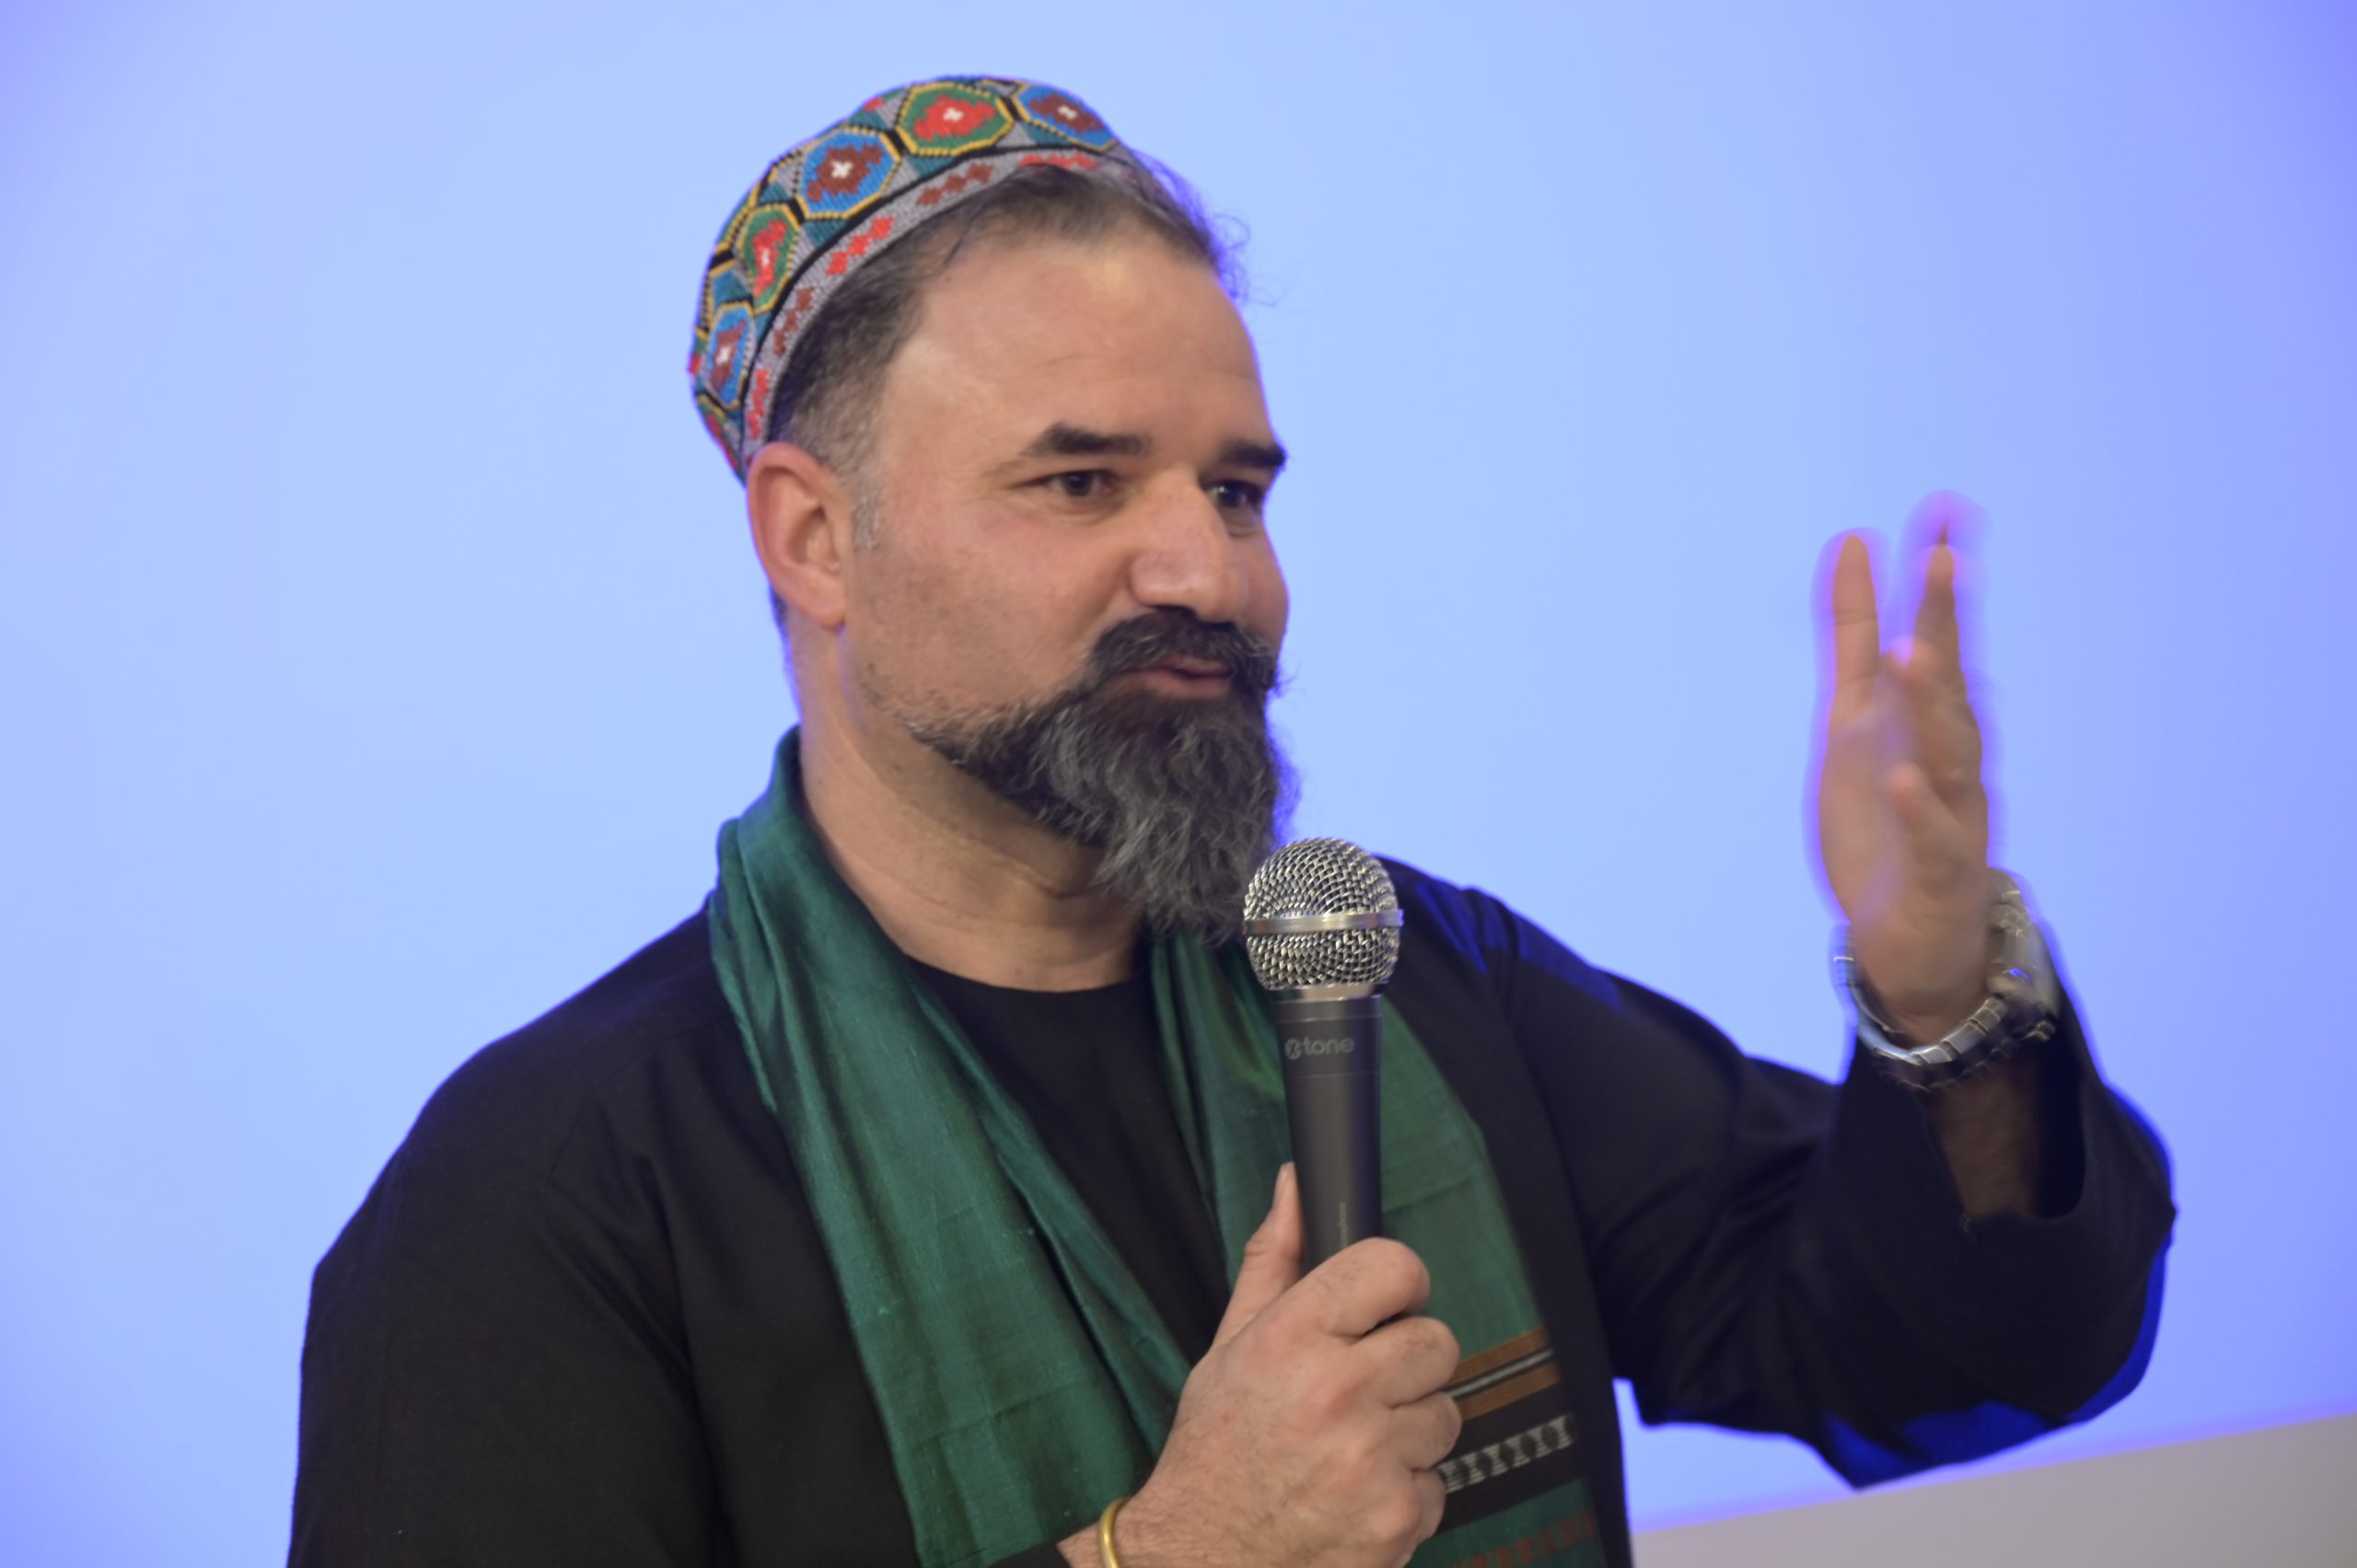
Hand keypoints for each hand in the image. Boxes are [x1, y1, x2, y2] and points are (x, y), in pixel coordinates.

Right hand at [1094, 1165, 1462, 1567]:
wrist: (1202, 1557)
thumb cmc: (1217, 1448)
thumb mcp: (1230, 1344)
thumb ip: (1275, 1259)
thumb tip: (1296, 1183)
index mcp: (1292, 1338)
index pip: (1395, 1267)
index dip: (1397, 1284)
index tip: (1384, 1306)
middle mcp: (1336, 1393)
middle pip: (1437, 1341)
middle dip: (1408, 1361)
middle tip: (1364, 1385)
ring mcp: (1373, 1460)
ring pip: (1446, 1413)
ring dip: (1411, 1428)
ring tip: (1354, 1444)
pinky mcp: (1399, 1519)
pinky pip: (1441, 1481)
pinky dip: (1408, 1488)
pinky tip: (1359, 1491)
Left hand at [1815, 493, 1993, 1041]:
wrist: (1911, 938)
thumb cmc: (1886, 817)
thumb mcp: (1853, 717)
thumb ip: (1852, 637)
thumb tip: (1852, 541)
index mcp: (1928, 719)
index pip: (1936, 639)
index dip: (1935, 581)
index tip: (1941, 512)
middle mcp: (1952, 758)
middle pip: (1953, 684)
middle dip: (1947, 623)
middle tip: (1943, 559)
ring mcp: (1953, 814)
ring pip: (1951, 753)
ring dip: (1934, 703)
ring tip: (1912, 651)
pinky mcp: (1939, 873)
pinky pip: (1934, 837)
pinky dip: (1920, 807)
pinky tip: (1902, 775)